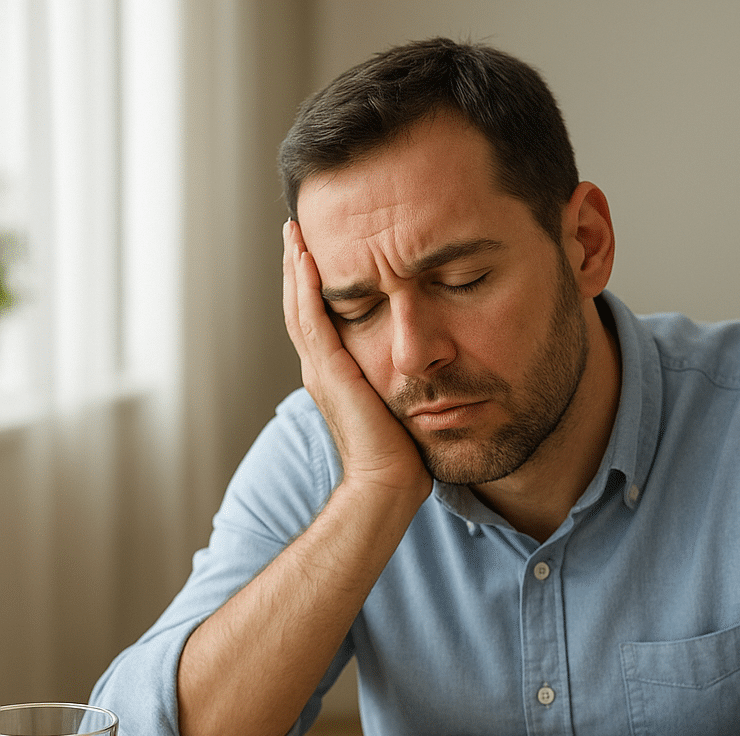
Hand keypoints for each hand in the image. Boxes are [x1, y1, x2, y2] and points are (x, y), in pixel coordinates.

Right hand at [282, 220, 430, 498]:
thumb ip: (400, 379)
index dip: (313, 284)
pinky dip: (306, 289)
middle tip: (296, 228)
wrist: (389, 483)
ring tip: (295, 232)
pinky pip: (312, 321)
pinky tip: (306, 259)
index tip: (315, 250)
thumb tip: (425, 363)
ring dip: (295, 267)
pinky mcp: (330, 373)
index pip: (318, 319)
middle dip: (297, 266)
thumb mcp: (400, 403)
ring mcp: (321, 371)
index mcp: (335, 375)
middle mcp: (320, 370)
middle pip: (300, 306)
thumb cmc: (402, 454)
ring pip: (300, 307)